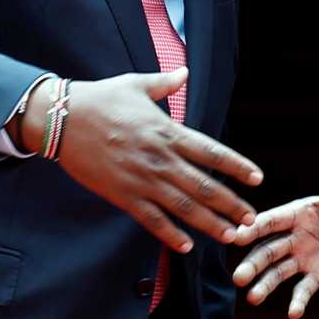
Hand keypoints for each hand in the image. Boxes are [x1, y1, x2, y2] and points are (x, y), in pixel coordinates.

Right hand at [25, 69, 260, 251]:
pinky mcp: (122, 195)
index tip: (256, 179)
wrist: (61, 119)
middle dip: (231, 204)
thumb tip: (184, 72)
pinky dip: (170, 234)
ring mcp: (142, 179)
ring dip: (210, 223)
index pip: (212, 153)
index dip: (237, 167)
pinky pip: (151, 219)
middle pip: (204, 186)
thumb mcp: (136, 85)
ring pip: (183, 208)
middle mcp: (161, 159)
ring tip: (230, 236)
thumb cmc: (99, 99)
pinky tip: (186, 246)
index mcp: (168, 132)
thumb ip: (164, 84)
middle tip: (251, 220)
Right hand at [231, 139, 318, 318]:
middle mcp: (295, 236)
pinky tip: (292, 314)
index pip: (271, 220)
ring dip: (266, 284)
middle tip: (237, 278)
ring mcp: (305, 256)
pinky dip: (299, 301)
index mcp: (297, 212)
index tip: (235, 236)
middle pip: (268, 251)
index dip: (254, 228)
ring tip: (253, 297)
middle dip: (253, 264)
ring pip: (280, 272)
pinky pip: (305, 288)